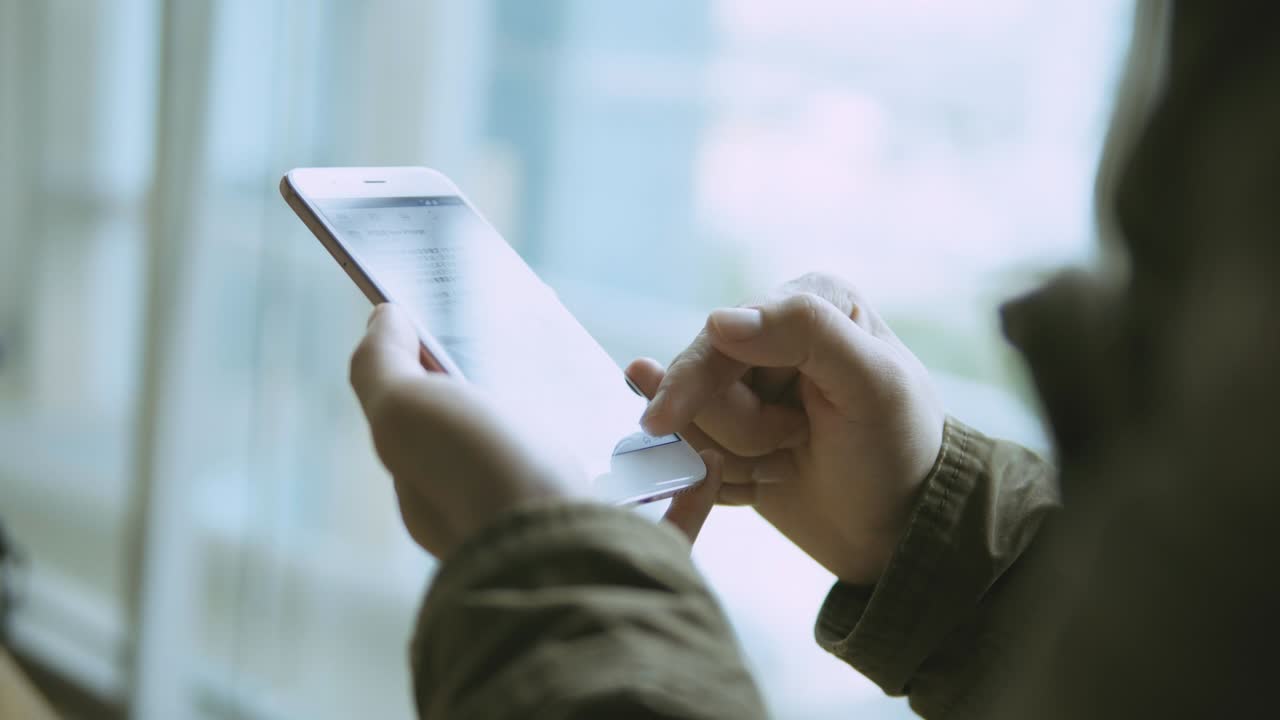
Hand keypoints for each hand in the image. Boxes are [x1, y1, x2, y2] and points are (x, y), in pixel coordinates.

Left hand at [351, 304, 722, 555]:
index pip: (451, 424)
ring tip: (653, 396)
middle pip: (536, 450)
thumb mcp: (405, 413)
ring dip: (634, 442)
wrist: (564, 563)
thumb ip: (382, 365)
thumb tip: (384, 315)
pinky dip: (691, 487)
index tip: (499, 327)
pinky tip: (703, 454)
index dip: (465, 372)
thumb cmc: (477, 483)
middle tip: (583, 354)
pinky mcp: (636, 557)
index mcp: (450, 490)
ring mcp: (573, 538)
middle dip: (558, 404)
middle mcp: (507, 517)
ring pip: (608, 484)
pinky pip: (673, 517)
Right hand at [630, 273, 943, 583]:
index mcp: (809, 301)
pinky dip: (715, 477)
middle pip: (696, 380)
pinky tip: (758, 479)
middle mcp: (769, 332)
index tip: (771, 432)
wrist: (894, 530)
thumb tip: (717, 319)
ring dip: (736, 457)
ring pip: (686, 420)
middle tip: (797, 445)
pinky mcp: (724, 430)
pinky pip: (681, 449)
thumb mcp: (874, 385)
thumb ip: (807, 331)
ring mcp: (743, 384)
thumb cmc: (899, 451)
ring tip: (788, 462)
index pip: (720, 335)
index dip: (715, 386)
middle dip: (744, 429)